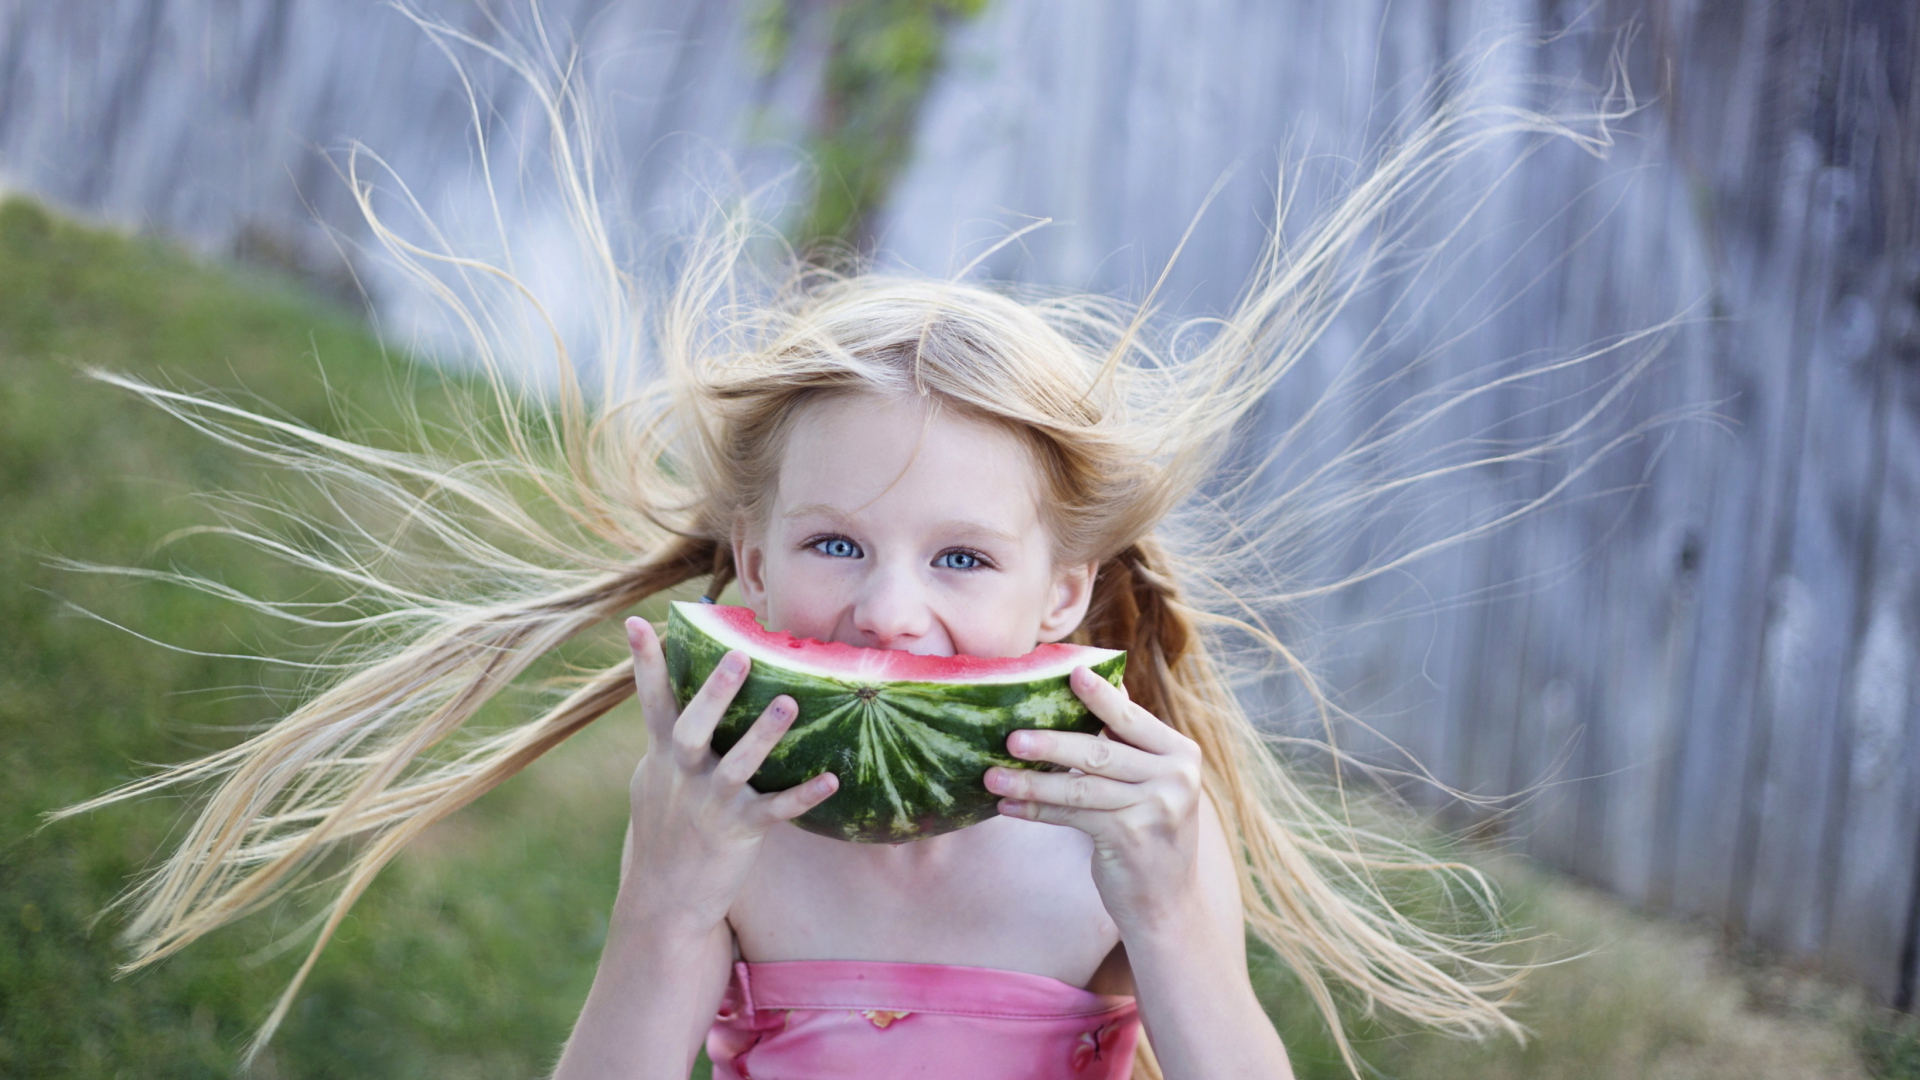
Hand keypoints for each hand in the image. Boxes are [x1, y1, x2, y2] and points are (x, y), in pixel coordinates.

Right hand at [620, 617, 838, 932]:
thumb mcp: (655, 779)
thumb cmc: (665, 827)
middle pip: (692, 728)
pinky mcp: (739, 832)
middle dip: (715, 693)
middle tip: (739, 655)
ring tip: (788, 703)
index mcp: (661, 756)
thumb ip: (666, 738)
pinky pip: (775, 810)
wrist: (665, 898)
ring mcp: (710, 804)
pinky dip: (802, 795)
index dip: (644, 662)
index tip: (637, 620)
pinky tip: (831, 779)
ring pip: (736, 766)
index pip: (651, 701)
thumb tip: (670, 689)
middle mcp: (681, 776)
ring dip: (763, 736)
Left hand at [985, 667, 1206, 930]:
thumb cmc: (1151, 831)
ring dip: (1031, 783)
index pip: (1131, 718)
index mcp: (1180, 752)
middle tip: (1010, 738)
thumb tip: (1097, 686)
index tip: (1071, 672)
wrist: (1168, 903)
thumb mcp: (1153, 782)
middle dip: (1050, 744)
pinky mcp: (1130, 838)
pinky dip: (1037, 812)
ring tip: (993, 777)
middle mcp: (1175, 777)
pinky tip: (1007, 808)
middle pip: (1099, 751)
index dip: (1100, 696)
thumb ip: (1129, 742)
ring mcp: (1155, 808)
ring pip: (1079, 787)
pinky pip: (1072, 816)